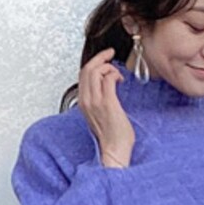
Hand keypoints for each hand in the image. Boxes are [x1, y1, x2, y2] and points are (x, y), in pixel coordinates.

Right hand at [78, 47, 135, 167]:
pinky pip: (108, 78)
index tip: (103, 58)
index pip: (83, 75)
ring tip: (117, 75)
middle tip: (110, 55)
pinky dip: (115, 74)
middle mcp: (86, 101)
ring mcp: (95, 101)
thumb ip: (98, 101)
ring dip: (109, 67)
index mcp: (83, 103)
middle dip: (100, 58)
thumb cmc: (111, 136)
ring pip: (96, 71)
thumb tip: (105, 87)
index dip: (93, 63)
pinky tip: (120, 80)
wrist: (115, 149)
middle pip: (87, 69)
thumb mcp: (98, 115)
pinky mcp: (107, 103)